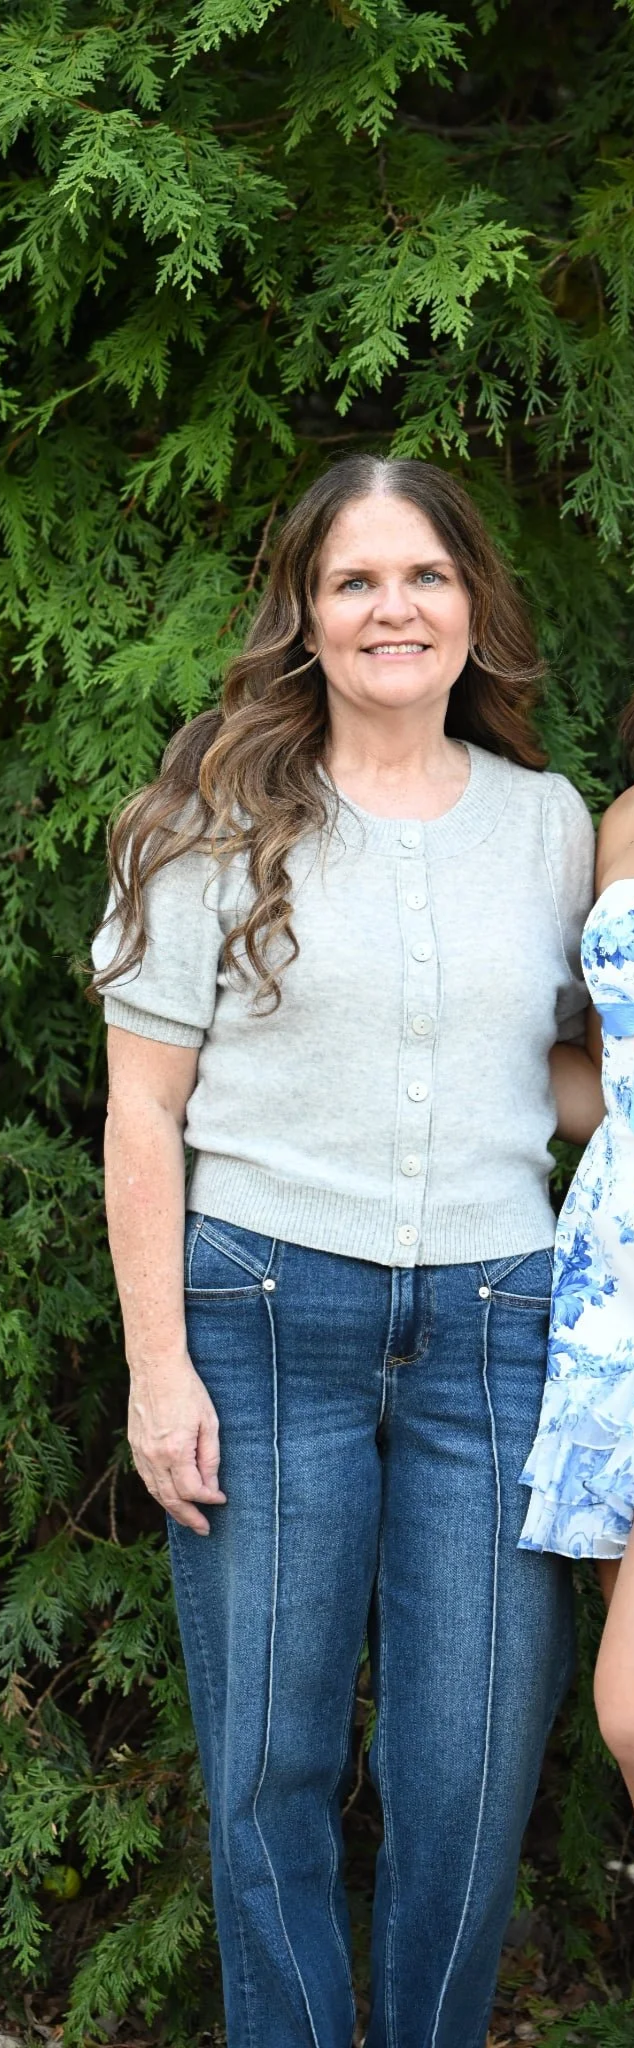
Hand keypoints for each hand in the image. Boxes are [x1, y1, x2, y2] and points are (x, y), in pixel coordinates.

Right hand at [127, 1355, 225, 1533]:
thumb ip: (210, 1458)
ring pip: (155, 1491)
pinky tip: (169, 1496)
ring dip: (172, 1509)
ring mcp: (140, 1451)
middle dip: (189, 1517)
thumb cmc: (187, 1389)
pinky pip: (146, 1477)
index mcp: (175, 1451)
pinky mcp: (134, 1445)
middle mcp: (154, 1456)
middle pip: (171, 1499)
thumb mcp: (209, 1422)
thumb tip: (212, 1487)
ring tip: (188, 1519)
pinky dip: (158, 1492)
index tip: (221, 1500)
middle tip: (204, 1529)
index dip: (208, 1499)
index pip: (192, 1491)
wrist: (155, 1366)